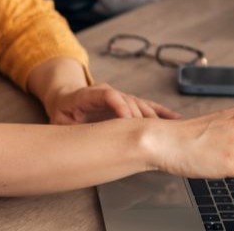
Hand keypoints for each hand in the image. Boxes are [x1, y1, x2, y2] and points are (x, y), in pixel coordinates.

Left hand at [45, 83, 179, 124]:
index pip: (108, 95)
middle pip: (128, 100)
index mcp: (88, 94)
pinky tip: (174, 118)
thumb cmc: (62, 113)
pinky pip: (146, 106)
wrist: (65, 99)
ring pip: (139, 104)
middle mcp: (107, 92)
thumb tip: (78, 142)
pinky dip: (160, 112)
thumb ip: (69, 128)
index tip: (128, 120)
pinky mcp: (127, 103)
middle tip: (151, 132)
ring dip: (154, 116)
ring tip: (168, 128)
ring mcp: (118, 96)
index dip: (120, 106)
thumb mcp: (59, 122)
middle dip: (140, 116)